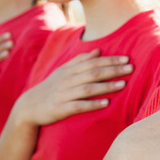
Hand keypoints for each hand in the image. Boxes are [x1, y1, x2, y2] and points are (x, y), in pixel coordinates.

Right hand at [13, 50, 132, 126]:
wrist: (28, 106)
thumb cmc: (51, 87)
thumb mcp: (63, 71)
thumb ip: (80, 60)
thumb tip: (98, 50)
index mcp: (69, 69)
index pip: (93, 62)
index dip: (110, 60)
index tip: (127, 58)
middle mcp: (67, 80)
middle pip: (93, 72)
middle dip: (113, 70)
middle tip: (130, 68)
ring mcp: (63, 94)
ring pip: (88, 88)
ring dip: (106, 86)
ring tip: (123, 84)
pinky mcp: (60, 108)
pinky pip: (78, 106)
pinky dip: (92, 104)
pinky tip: (106, 103)